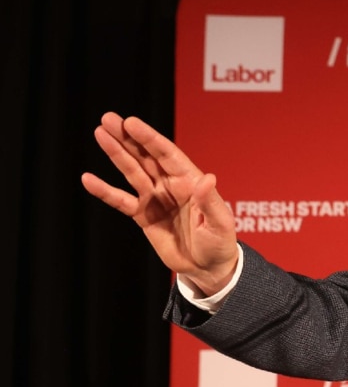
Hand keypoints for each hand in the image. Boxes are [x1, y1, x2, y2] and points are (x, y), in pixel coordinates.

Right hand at [81, 112, 238, 295]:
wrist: (207, 268)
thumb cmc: (220, 244)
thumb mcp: (220, 224)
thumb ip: (211, 202)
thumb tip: (207, 178)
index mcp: (191, 182)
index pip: (167, 155)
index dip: (149, 138)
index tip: (131, 122)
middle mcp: (171, 185)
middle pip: (146, 156)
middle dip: (128, 138)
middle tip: (108, 118)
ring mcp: (155, 198)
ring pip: (132, 172)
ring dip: (116, 153)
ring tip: (99, 133)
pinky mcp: (143, 215)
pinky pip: (121, 200)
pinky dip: (105, 191)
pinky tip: (88, 179)